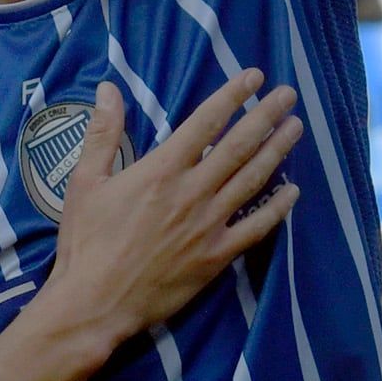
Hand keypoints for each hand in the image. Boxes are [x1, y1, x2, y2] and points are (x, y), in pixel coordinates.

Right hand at [42, 71, 302, 346]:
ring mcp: (208, 225)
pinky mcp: (216, 257)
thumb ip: (102, 133)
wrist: (95, 303)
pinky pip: (255, 228)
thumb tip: (108, 88)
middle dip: (266, 116)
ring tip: (296, 128)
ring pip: (251, 180)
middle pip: (238, 146)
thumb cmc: (86, 242)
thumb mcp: (85, 181)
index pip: (205, 122)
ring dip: (276, 151)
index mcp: (161, 170)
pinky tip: (293, 191)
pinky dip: (277, 209)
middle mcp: (192, 192)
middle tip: (290, 95)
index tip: (255, 77)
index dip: (233, 96)